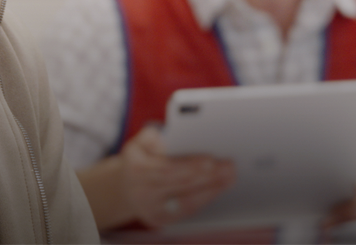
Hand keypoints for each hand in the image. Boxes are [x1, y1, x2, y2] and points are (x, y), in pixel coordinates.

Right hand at [76, 125, 236, 230]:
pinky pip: (187, 210)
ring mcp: (151, 209)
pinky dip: (205, 198)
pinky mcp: (161, 220)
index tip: (211, 160)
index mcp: (136, 169)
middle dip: (208, 176)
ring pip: (187, 200)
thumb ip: (153, 136)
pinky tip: (218, 188)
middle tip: (229, 167)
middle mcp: (142, 192)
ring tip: (229, 176)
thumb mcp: (140, 141)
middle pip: (181, 185)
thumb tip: (172, 138)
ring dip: (212, 188)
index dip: (191, 166)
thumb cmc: (139, 159)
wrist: (125, 187)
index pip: (168, 169)